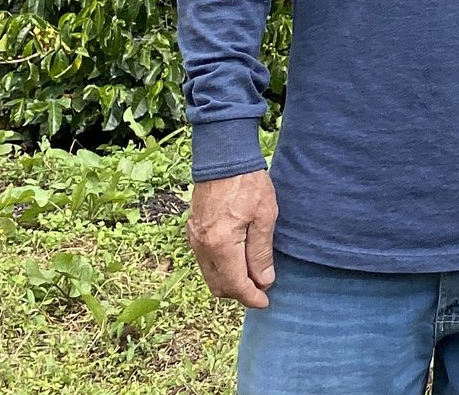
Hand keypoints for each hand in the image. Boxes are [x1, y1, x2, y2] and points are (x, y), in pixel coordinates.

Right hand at [188, 170, 278, 306]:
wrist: (223, 156)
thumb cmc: (248, 182)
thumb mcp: (265, 215)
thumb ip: (261, 251)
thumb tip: (264, 281)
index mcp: (221, 244)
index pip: (235, 284)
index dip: (251, 297)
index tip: (265, 302)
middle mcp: (202, 246)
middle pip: (218, 286)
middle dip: (239, 293)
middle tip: (260, 289)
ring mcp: (194, 238)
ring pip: (209, 275)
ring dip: (229, 282)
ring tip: (251, 276)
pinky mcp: (193, 230)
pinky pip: (204, 261)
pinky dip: (220, 268)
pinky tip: (237, 260)